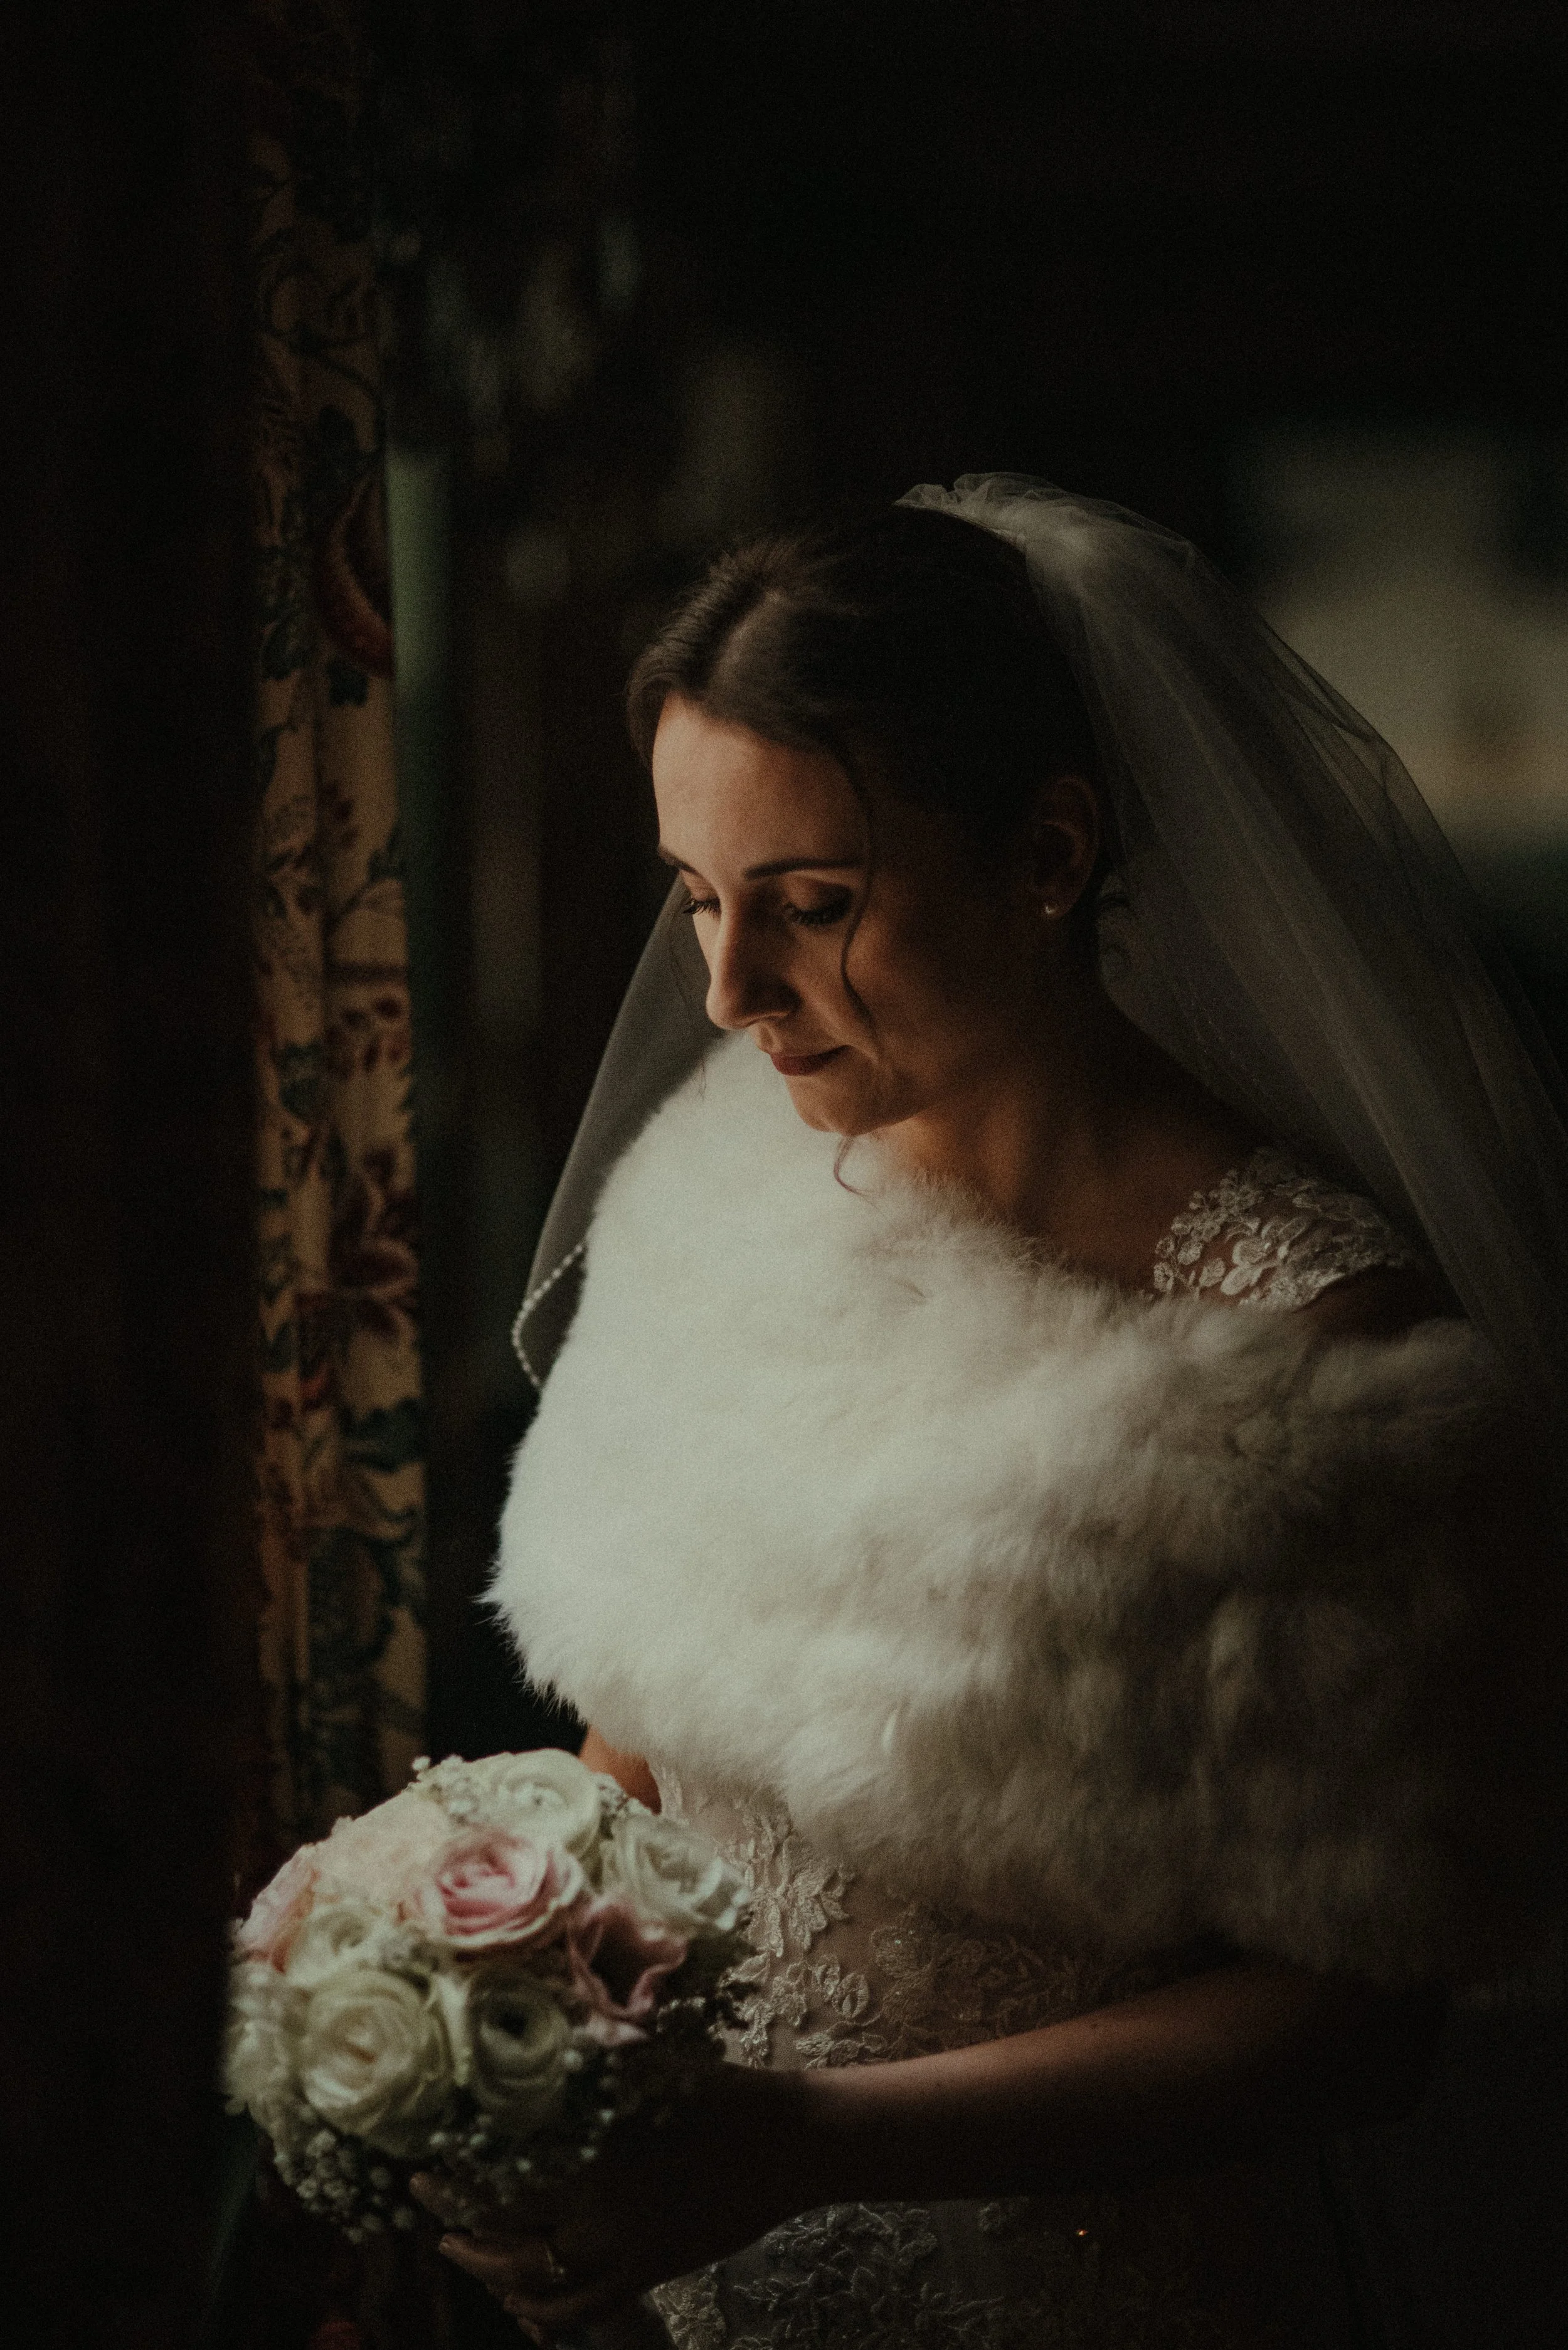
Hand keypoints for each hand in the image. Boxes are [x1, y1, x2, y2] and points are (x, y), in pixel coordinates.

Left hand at [412, 2064, 811, 2337]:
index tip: (418, 2169)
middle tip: (425, 2206)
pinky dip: (541, 2313)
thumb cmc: (721, 2091)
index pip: (500, 2180)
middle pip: (506, 2236)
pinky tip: (519, 2302)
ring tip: (459, 2250)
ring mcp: (622, 2250)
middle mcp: (597, 2211)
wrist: (787, 2141)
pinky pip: (580, 2309)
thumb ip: (588, 2073)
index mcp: (591, 2153)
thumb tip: (531, 2060)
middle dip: (458, 2226)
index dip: (452, 2184)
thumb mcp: (647, 2069)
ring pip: (535, 2281)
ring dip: (489, 2270)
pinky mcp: (649, 2272)